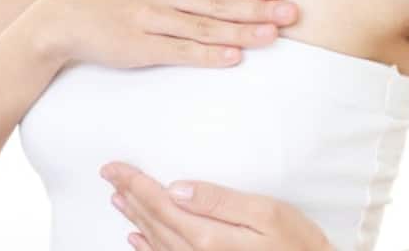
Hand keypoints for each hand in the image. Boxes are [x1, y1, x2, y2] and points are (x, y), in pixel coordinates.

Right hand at [45, 0, 300, 68]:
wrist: (68, 18)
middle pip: (216, 2)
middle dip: (256, 8)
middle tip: (290, 12)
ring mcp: (149, 19)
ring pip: (203, 27)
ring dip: (240, 32)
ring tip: (272, 35)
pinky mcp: (139, 46)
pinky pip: (179, 51)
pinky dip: (207, 55)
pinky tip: (232, 58)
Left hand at [99, 161, 335, 250]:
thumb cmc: (299, 246)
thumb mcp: (266, 213)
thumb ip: (219, 201)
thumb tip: (178, 188)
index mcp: (208, 236)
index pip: (160, 203)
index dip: (135, 183)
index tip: (114, 167)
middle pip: (153, 221)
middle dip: (130, 195)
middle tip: (109, 174)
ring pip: (155, 241)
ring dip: (135, 218)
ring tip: (119, 198)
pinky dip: (148, 247)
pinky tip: (137, 239)